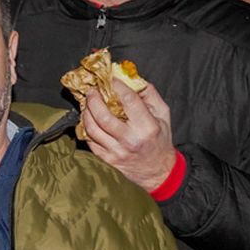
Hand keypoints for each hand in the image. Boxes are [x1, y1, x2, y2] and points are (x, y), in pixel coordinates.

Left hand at [78, 78, 177, 192]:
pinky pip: (90, 141)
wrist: (158, 171)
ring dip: (86, 112)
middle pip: (104, 116)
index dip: (116, 86)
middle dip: (94, 99)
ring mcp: (117, 151)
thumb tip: (131, 78)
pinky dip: (85, 128)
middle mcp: (131, 140)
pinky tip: (88, 120)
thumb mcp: (163, 115)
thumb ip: (149, 94)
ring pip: (93, 129)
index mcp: (147, 127)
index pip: (128, 101)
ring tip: (87, 104)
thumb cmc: (160, 140)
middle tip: (91, 90)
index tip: (110, 79)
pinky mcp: (108, 160)